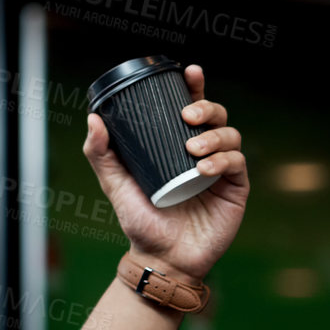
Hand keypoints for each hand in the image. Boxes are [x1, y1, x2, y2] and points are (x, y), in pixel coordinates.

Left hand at [82, 64, 247, 281]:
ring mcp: (221, 170)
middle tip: (187, 115)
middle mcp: (202, 153)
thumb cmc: (139, 220)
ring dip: (213, 135)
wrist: (160, 257)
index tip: (190, 71)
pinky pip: (236, 163)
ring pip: (230, 135)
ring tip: (193, 149)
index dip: (194, 86)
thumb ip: (101, 154)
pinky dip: (222, 160)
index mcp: (177, 146)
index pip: (190, 109)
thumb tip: (93, 118)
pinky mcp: (235, 188)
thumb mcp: (114, 185)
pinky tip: (204, 169)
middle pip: (216, 116)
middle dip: (206, 107)